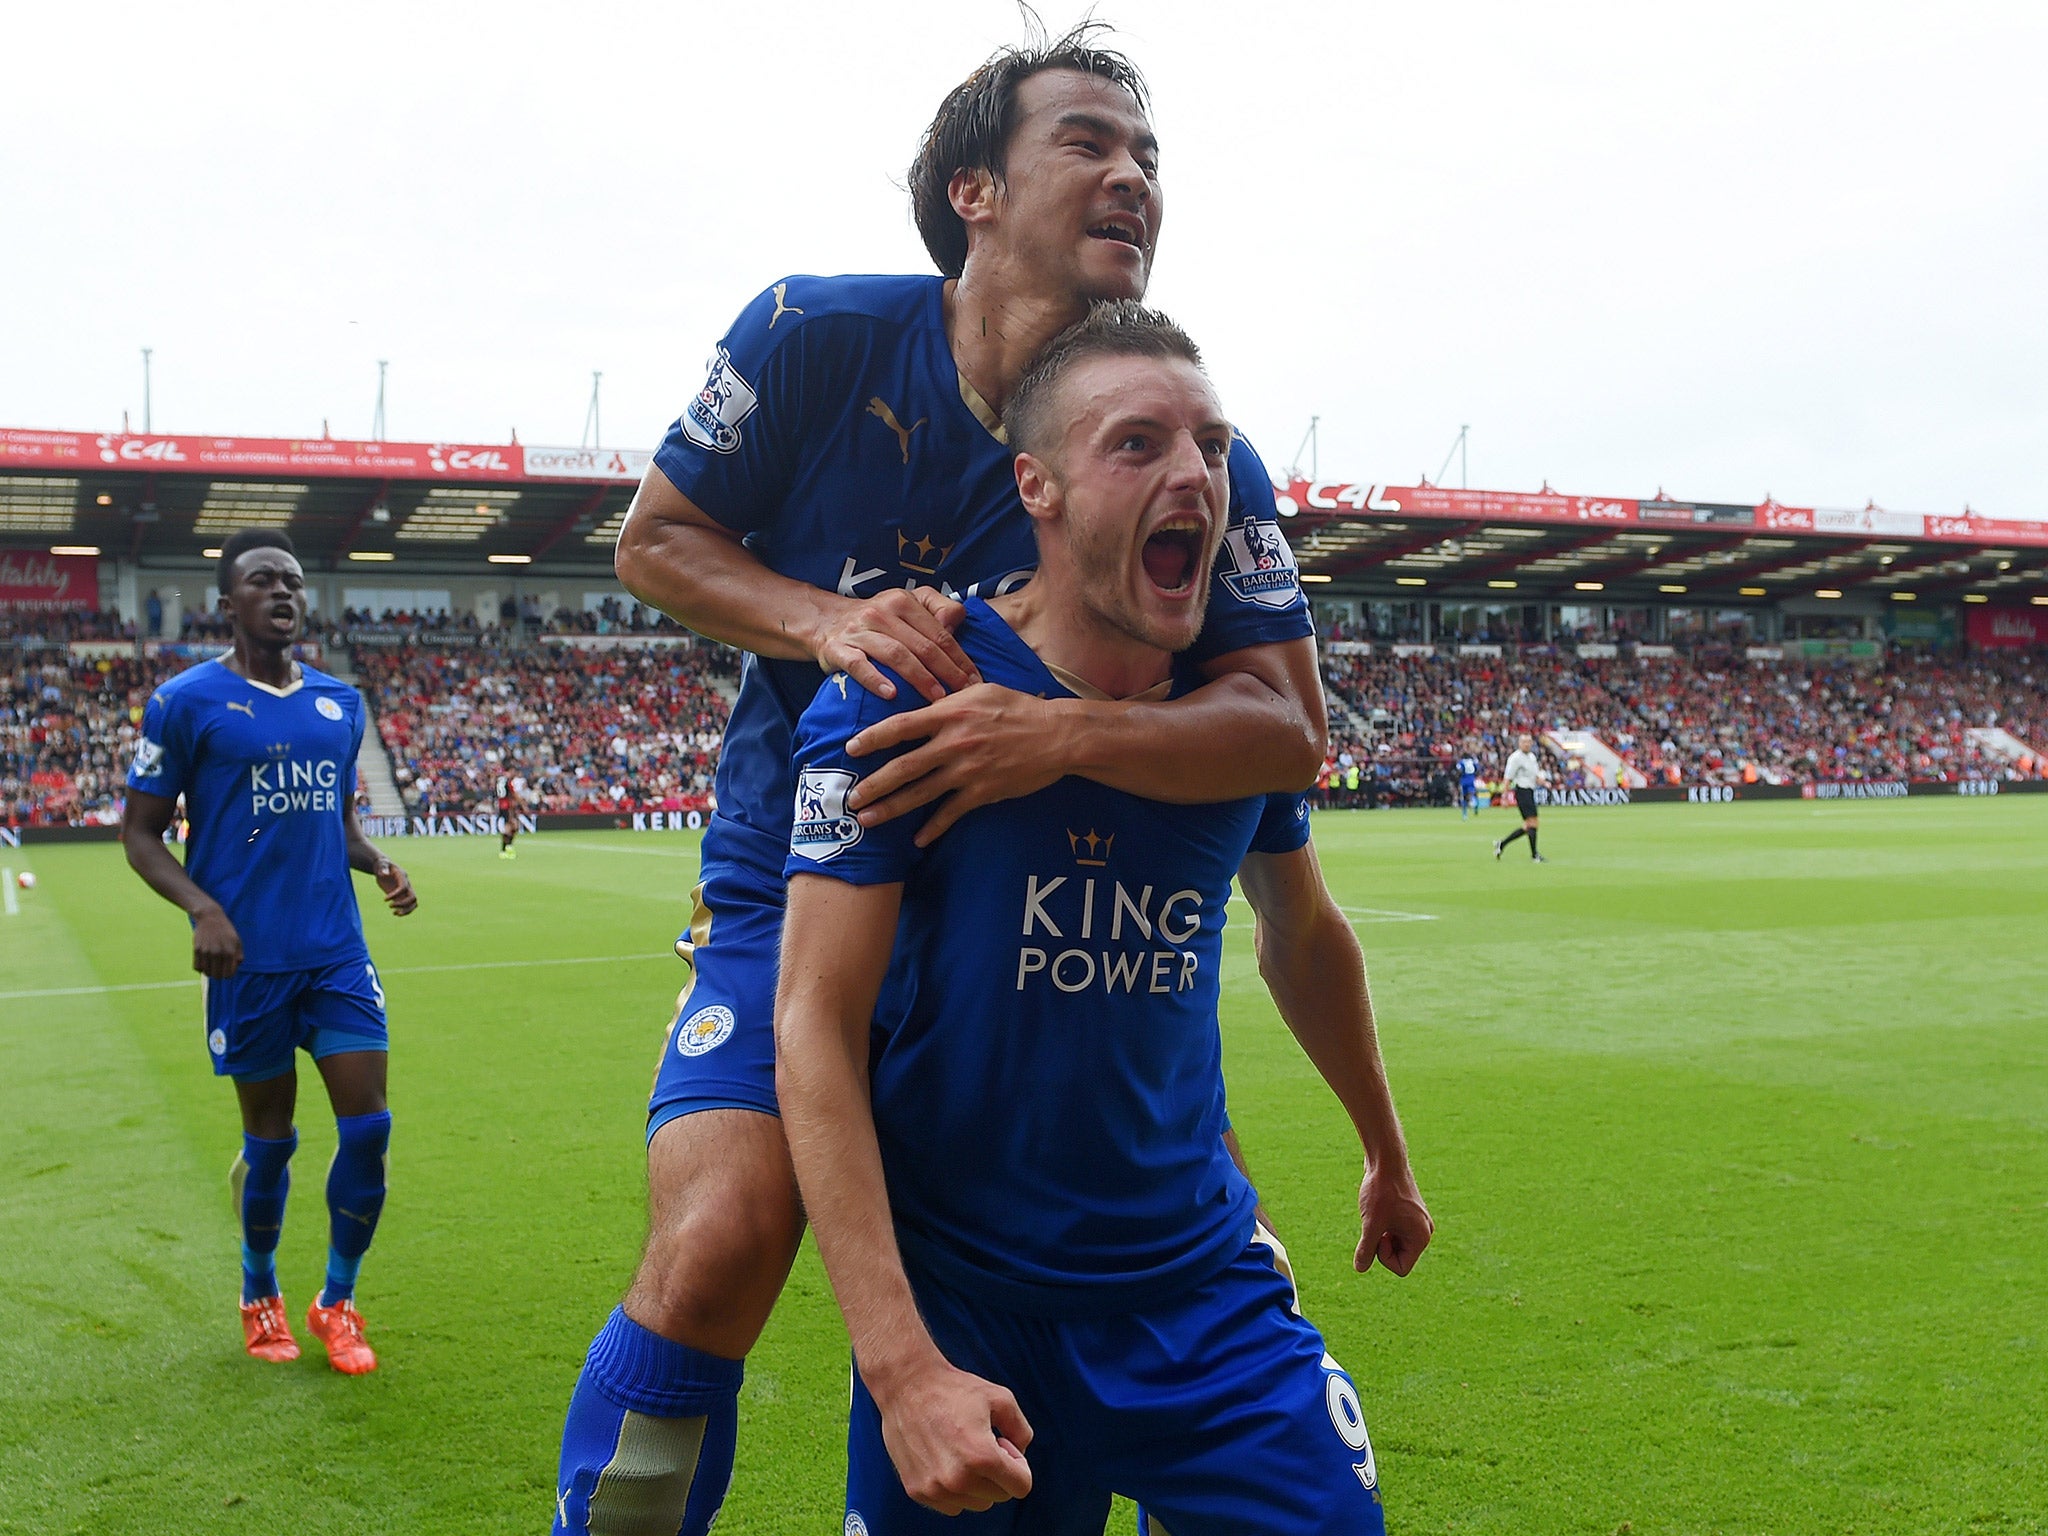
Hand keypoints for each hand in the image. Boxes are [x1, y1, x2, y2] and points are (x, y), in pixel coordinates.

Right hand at [191, 906, 242, 978]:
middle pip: (217, 976)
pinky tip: (205, 963)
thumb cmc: (226, 931)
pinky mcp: (196, 950)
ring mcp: (206, 951)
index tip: (227, 970)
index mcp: (230, 951)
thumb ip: (238, 956)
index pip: (228, 974)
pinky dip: (201, 968)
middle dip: (219, 975)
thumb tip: (235, 969)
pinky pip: (197, 967)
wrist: (210, 917)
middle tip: (219, 969)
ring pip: (206, 973)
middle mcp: (218, 952)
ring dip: (210, 972)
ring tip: (212, 966)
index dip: (229, 974)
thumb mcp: (237, 941)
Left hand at [375, 860, 417, 915]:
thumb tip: (384, 874)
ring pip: (413, 903)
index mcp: (402, 876)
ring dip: (406, 910)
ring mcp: (406, 891)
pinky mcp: (402, 896)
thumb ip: (382, 868)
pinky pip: (409, 906)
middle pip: (413, 897)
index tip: (384, 899)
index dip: (395, 894)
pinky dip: (404, 911)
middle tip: (390, 906)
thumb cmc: (382, 864)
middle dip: (403, 904)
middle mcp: (407, 884)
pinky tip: (394, 913)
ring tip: (395, 913)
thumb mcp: (381, 864)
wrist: (384, 867)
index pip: (404, 887)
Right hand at [812, 588, 978, 704]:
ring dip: (919, 678)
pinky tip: (891, 695)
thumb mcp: (907, 602)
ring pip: (896, 654)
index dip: (960, 657)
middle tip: (964, 694)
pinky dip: (875, 679)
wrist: (826, 621)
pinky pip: (858, 665)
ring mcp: (859, 631)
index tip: (975, 680)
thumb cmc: (878, 618)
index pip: (939, 633)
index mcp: (903, 601)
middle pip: (922, 645)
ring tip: (937, 698)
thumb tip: (955, 623)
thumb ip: (936, 607)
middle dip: (947, 671)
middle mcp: (882, 612)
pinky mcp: (838, 649)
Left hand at [847, 685, 1070, 843]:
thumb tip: (924, 700)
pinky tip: (918, 839)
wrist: (1056, 735)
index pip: (901, 726)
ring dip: (892, 808)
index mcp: (950, 713)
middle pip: (904, 766)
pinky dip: (933, 828)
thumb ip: (948, 699)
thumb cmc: (1018, 708)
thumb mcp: (980, 691)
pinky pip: (951, 813)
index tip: (851, 749)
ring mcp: (968, 770)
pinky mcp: (983, 791)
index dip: (873, 738)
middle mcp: (954, 743)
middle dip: (873, 785)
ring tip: (868, 820)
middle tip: (850, 798)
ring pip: (921, 793)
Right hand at [871, 1359, 1033, 1514]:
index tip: (1004, 1445)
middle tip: (983, 1443)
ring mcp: (936, 1488)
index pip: (1021, 1486)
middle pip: (1000, 1496)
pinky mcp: (917, 1490)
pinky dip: (955, 1490)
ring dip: (977, 1483)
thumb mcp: (1001, 1398)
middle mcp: (958, 1479)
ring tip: (963, 1451)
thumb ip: (1022, 1430)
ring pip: (976, 1503)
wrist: (906, 1385)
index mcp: (982, 1457)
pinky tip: (946, 1460)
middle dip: (999, 1473)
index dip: (1019, 1465)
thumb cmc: (954, 1388)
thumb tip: (1020, 1453)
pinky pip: (952, 1505)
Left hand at [1357, 1156, 1431, 1275]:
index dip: (1383, 1258)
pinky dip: (1383, 1225)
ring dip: (1381, 1235)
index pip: (1402, 1268)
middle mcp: (1423, 1232)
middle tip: (1375, 1225)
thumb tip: (1360, 1268)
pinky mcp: (1408, 1213)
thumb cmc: (1381, 1191)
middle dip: (1382, 1246)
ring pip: (1395, 1243)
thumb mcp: (1371, 1223)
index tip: (1377, 1236)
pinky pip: (1394, 1231)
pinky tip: (1378, 1209)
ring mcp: (1416, 1222)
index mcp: (1421, 1237)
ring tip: (1377, 1215)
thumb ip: (1366, 1249)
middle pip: (1399, 1257)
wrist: (1386, 1160)